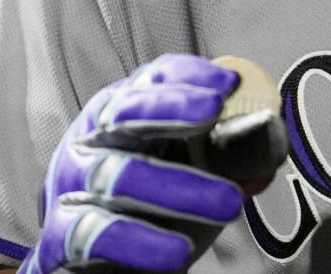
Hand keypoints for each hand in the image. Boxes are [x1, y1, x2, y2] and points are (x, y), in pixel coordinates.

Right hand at [20, 55, 251, 273]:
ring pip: (117, 175)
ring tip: (228, 204)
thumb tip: (270, 137)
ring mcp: (71, 187)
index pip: (149, 81)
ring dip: (176, 187)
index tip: (227, 83)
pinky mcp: (61, 237)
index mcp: (121, 116)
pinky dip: (139, 241)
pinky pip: (96, 233)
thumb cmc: (153, 207)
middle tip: (214, 110)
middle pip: (122, 113)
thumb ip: (226, 153)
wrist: (107, 269)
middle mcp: (91, 142)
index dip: (186, 76)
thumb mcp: (192, 171)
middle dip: (169, 106)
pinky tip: (177, 250)